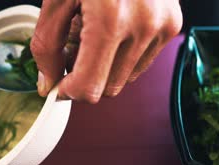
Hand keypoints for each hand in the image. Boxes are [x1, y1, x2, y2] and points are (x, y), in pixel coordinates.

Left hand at [31, 0, 182, 102]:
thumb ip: (46, 46)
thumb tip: (47, 85)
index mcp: (109, 18)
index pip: (90, 88)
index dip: (69, 91)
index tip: (59, 83)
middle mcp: (143, 26)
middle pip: (108, 88)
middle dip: (86, 75)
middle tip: (73, 48)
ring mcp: (162, 26)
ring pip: (125, 77)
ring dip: (105, 65)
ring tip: (94, 32)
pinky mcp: (172, 24)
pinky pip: (142, 62)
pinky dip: (123, 54)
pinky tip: (114, 28)